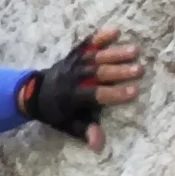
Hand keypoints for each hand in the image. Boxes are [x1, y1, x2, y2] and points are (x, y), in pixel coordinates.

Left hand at [17, 26, 143, 149]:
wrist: (34, 93)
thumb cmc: (57, 112)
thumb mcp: (68, 126)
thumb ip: (84, 131)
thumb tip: (98, 145)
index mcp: (73, 97)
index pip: (96, 95)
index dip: (115, 94)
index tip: (134, 92)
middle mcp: (73, 78)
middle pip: (99, 74)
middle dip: (119, 71)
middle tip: (140, 70)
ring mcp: (73, 64)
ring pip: (95, 57)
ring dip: (115, 53)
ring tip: (135, 50)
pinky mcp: (73, 55)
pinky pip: (86, 45)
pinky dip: (99, 38)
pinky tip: (115, 31)